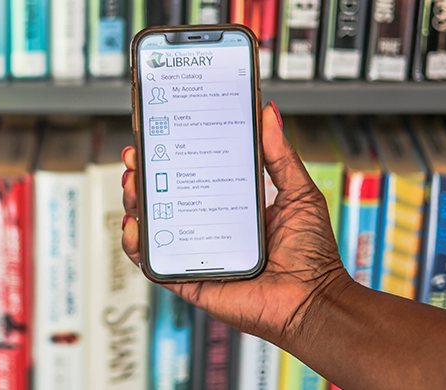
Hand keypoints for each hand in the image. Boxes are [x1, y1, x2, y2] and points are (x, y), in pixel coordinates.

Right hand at [120, 102, 350, 346]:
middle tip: (136, 157)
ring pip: (151, 228)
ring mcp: (196, 256)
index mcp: (229, 208)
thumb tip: (268, 112)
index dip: (167, 158)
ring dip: (134, 204)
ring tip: (132, 184)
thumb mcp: (298, 192)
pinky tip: (134, 226)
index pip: (190, 178)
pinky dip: (136, 247)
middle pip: (163, 199)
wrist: (313, 300)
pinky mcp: (189, 282)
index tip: (154, 137)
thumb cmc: (311, 253)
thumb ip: (280, 154)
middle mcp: (208, 230)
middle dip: (142, 176)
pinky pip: (153, 265)